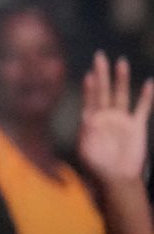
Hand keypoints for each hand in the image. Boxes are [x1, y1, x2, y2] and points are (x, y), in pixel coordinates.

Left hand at [77, 53, 152, 186]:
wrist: (116, 178)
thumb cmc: (97, 167)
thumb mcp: (86, 150)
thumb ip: (87, 134)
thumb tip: (87, 119)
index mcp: (90, 121)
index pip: (90, 99)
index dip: (90, 87)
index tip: (89, 74)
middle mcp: (105, 116)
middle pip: (104, 90)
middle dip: (102, 73)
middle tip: (99, 55)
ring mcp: (121, 120)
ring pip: (122, 95)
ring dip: (122, 79)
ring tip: (121, 62)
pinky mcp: (136, 126)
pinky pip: (142, 108)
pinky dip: (146, 97)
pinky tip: (149, 83)